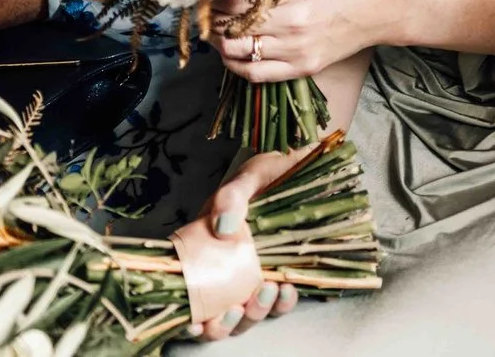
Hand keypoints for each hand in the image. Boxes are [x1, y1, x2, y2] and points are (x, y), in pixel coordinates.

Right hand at [187, 151, 303, 340]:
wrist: (307, 169)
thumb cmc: (270, 172)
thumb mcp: (249, 178)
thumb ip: (232, 197)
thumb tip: (223, 228)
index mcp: (205, 250)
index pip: (187, 294)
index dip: (187, 317)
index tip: (194, 324)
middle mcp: (225, 270)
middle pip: (216, 315)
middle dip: (224, 324)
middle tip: (237, 309)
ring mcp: (253, 276)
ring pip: (247, 314)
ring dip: (254, 314)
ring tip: (268, 292)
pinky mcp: (281, 276)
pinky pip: (278, 302)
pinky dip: (282, 303)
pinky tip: (287, 290)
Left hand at [213, 0, 386, 82]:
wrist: (381, 8)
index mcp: (293, 1)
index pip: (237, 3)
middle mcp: (291, 30)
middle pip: (232, 30)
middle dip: (214, 21)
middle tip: (207, 12)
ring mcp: (296, 53)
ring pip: (239, 53)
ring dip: (220, 43)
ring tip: (216, 32)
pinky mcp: (303, 69)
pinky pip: (256, 74)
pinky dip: (236, 66)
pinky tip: (230, 56)